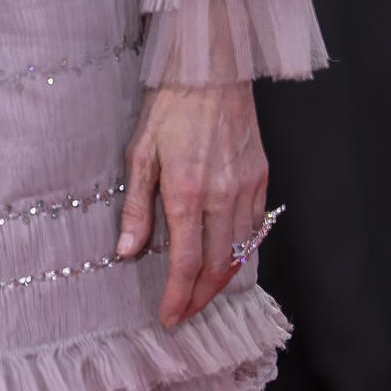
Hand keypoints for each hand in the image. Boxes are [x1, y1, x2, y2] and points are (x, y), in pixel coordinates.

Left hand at [118, 81, 269, 329]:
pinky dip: (242, 253)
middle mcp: (223, 198)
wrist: (211, 72)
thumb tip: (127, 250)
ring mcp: (248, 190)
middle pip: (216, 267)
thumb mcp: (139, 153)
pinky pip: (256, 230)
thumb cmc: (168, 107)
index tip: (170, 317)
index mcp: (187, 193)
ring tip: (202, 294)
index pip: (185, 262)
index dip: (178, 296)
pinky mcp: (262, 179)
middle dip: (200, 298)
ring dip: (222, 281)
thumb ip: (135, 206)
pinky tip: (227, 260)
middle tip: (185, 314)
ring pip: (241, 253)